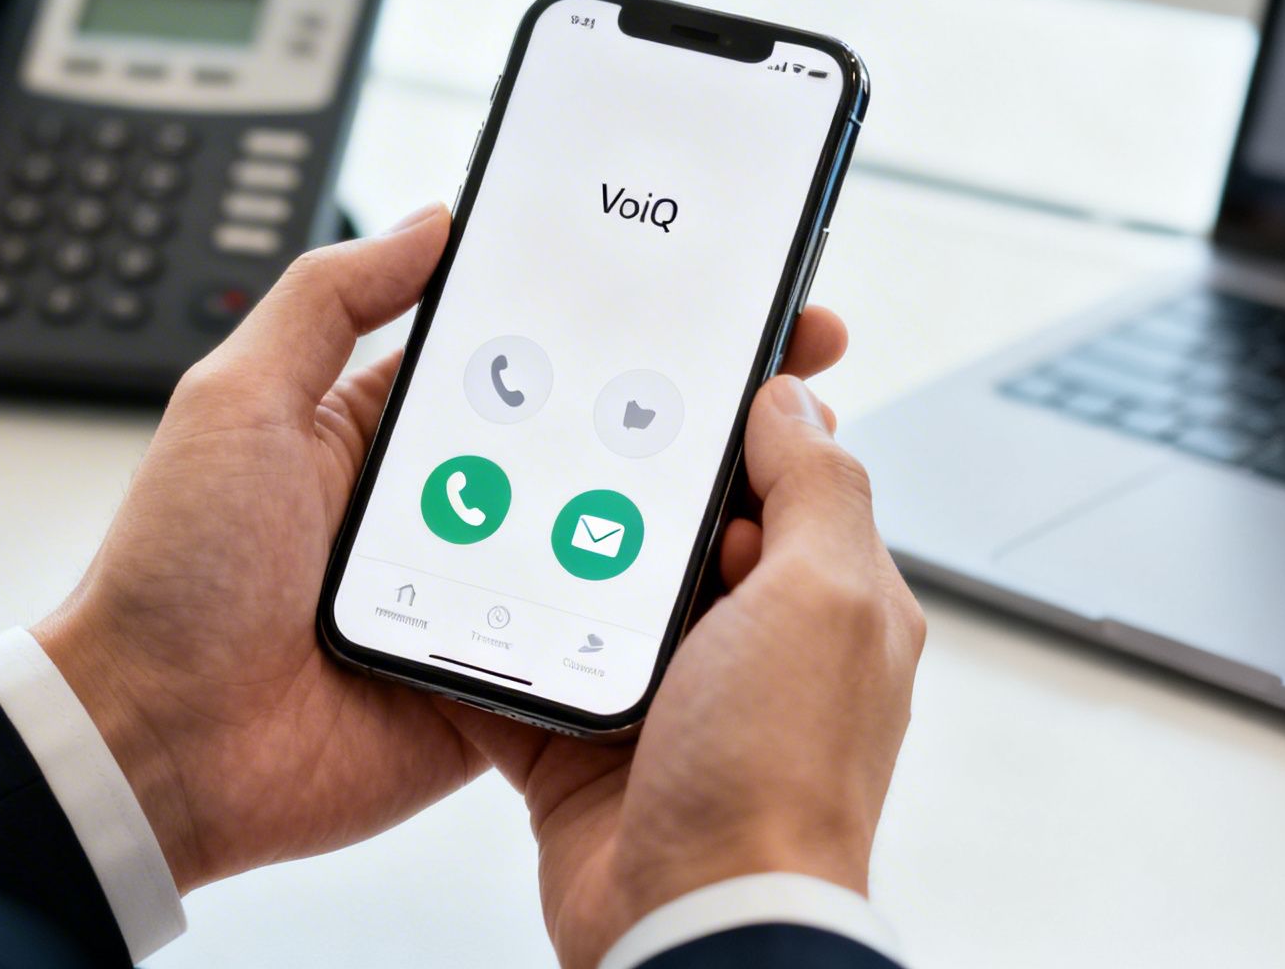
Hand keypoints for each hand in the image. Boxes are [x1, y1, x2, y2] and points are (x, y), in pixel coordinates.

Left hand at [31, 198, 860, 895]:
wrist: (157, 748)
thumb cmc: (173, 575)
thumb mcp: (237, 402)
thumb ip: (326, 303)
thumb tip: (431, 226)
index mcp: (388, 431)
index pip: (523, 357)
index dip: (608, 323)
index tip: (697, 291)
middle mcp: (445, 506)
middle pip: (585, 444)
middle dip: (679, 410)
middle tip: (778, 370)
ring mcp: (476, 596)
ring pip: (604, 539)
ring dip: (675, 512)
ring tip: (769, 467)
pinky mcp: (495, 683)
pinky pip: (585, 642)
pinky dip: (641, 621)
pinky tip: (710, 584)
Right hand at [450, 374, 925, 968]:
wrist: (691, 921)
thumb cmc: (777, 779)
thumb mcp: (825, 599)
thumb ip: (816, 488)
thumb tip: (795, 398)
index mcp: (824, 600)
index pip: (781, 477)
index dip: (732, 424)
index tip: (671, 370)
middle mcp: (750, 645)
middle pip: (674, 527)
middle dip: (623, 486)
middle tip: (569, 431)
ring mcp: (668, 695)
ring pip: (594, 588)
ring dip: (552, 556)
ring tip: (503, 497)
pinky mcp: (588, 742)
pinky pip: (531, 667)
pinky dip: (495, 639)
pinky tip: (459, 592)